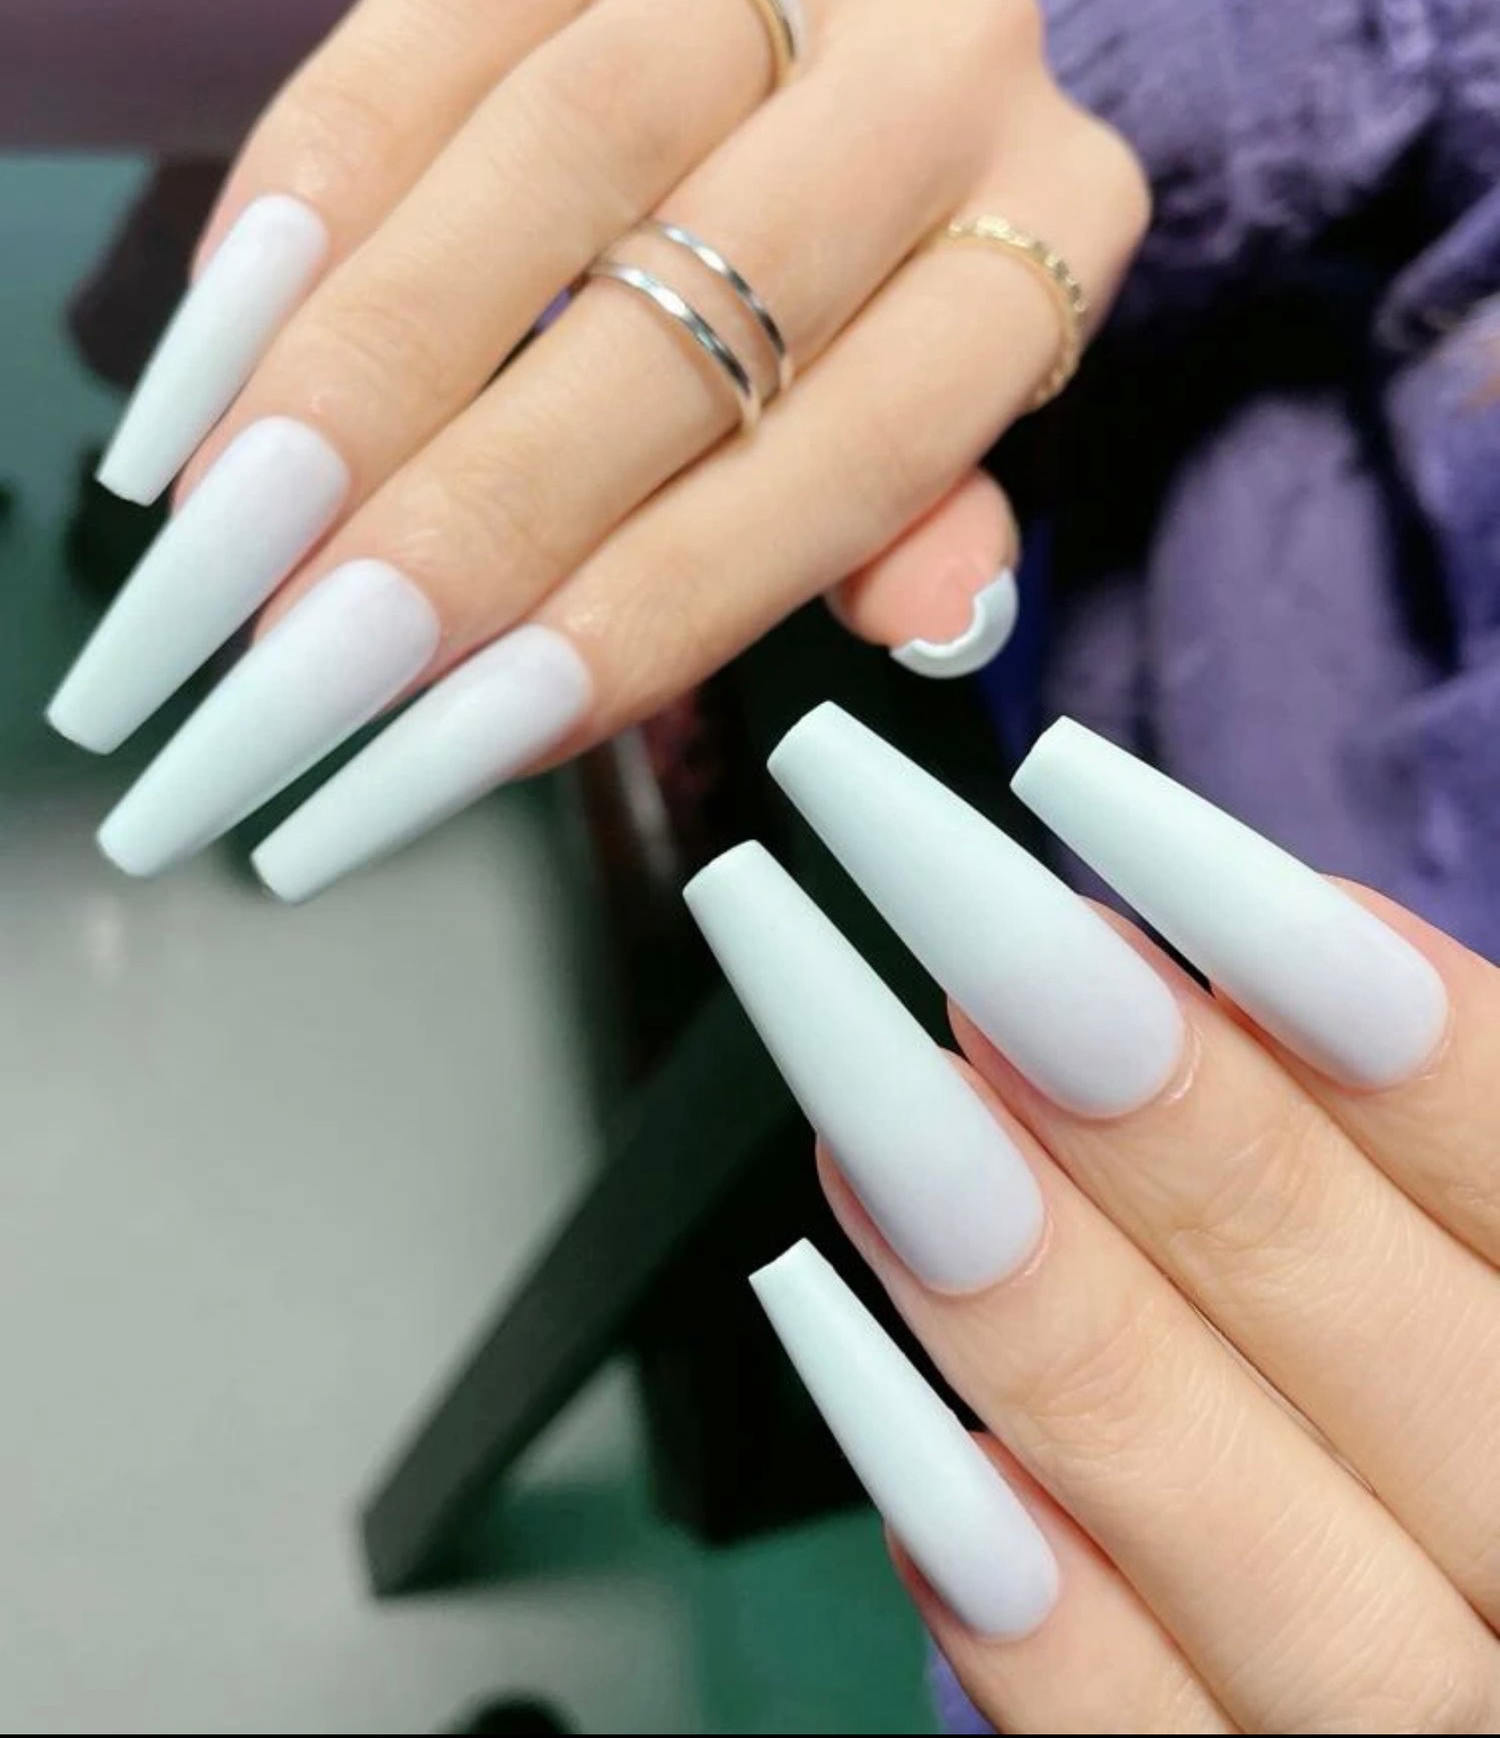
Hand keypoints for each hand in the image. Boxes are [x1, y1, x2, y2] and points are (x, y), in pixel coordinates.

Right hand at [49, 0, 1145, 893]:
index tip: (492, 720)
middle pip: (700, 303)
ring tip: (241, 513)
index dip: (665, 598)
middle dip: (488, 495)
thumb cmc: (874, 279)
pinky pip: (435, 18)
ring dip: (375, 355)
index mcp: (1046, 220)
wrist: (850, 31)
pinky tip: (230, 330)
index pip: (862, 449)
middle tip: (324, 643)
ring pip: (557, 155)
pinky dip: (318, 187)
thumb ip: (915, 516)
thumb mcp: (925, 404)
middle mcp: (938, 56)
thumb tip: (924, 615)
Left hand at [690, 708, 1499, 1734]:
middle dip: (1098, 1050)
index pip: (1493, 1134)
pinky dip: (960, 1510)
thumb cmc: (1480, 1405)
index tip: (1083, 792)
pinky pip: (1094, 1705)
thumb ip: (1422, 1131)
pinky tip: (832, 1316)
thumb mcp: (1493, 1239)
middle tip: (915, 873)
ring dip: (999, 1242)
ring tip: (849, 1059)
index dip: (1278, 944)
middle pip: (1314, 1277)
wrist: (1485, 1682)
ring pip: (1182, 1475)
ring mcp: (1397, 1715)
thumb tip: (1215, 946)